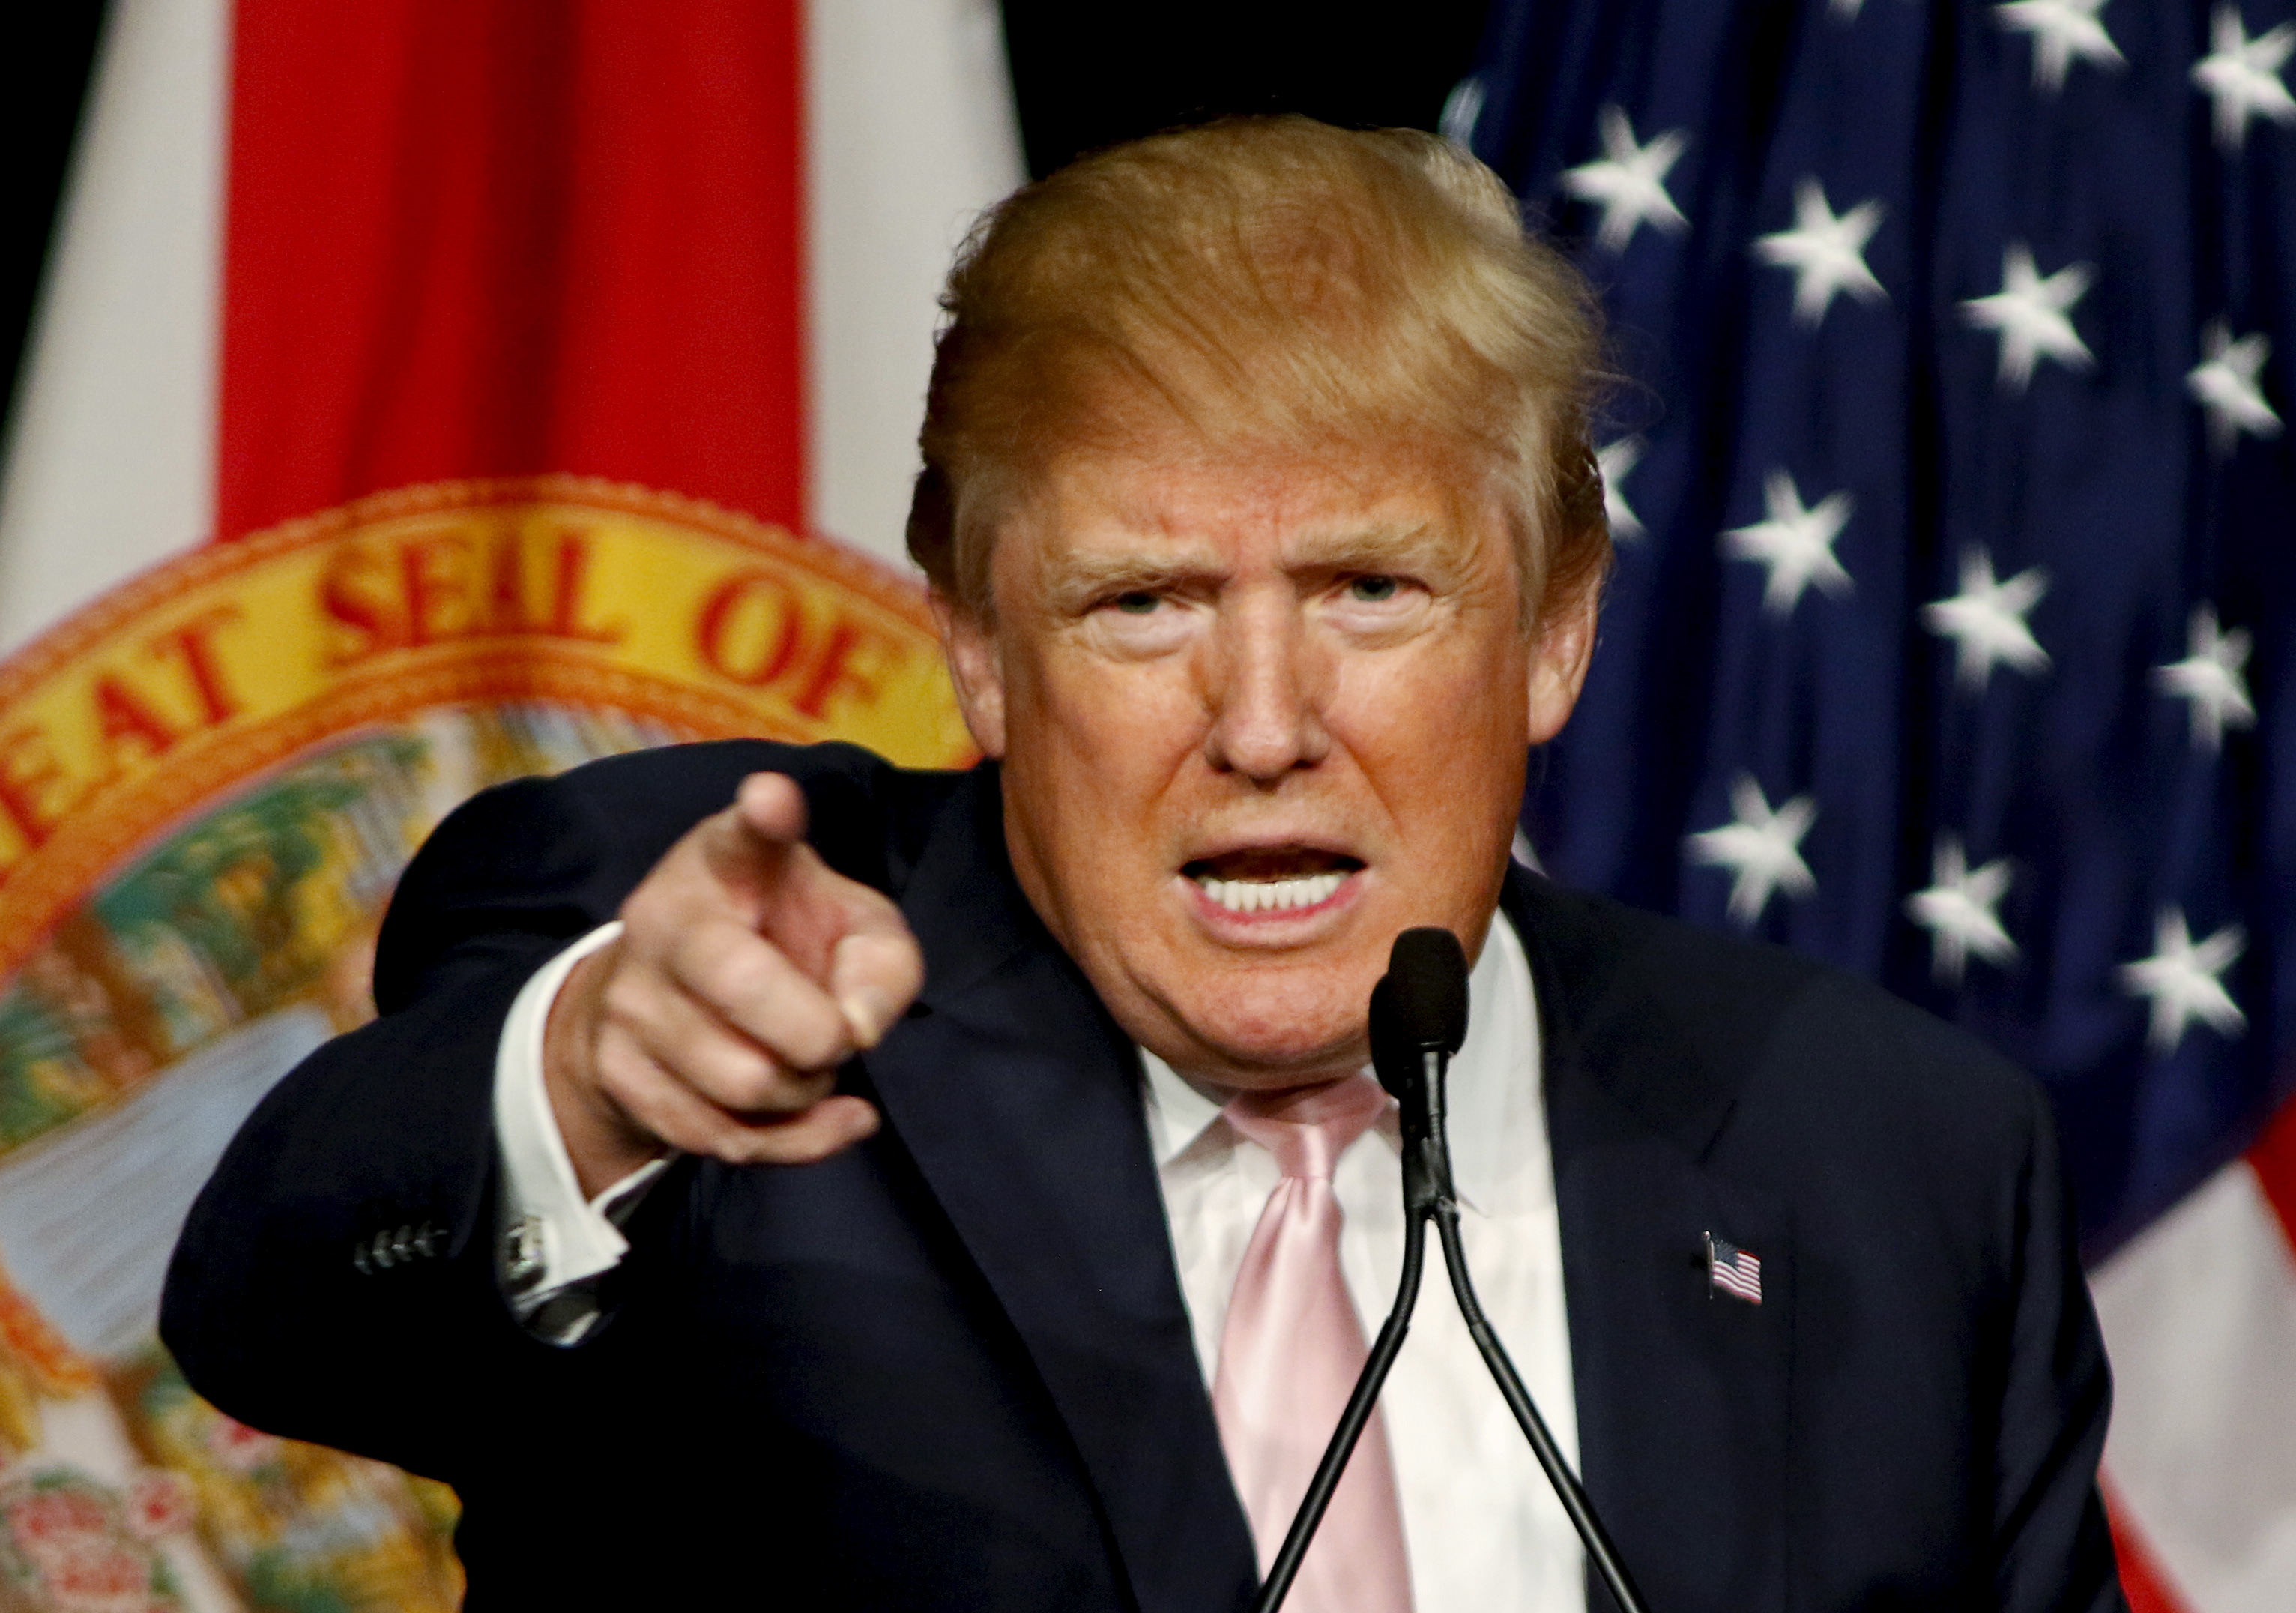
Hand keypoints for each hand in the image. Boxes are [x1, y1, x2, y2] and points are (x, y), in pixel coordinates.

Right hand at [543, 772, 923, 1195]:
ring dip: (804, 1089)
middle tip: (837, 1033)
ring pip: (742, 1080)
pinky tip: (829, 1117)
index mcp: (722, 862)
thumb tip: (860, 1022)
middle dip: (819, 1032)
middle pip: (744, 985)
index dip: (762, 818)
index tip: (774, 800)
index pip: (740, 835)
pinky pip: (724, 1136)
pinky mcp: (621, 1076)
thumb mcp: (851, 928)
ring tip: (808, 1063)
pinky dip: (796, 1140)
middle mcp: (661, 921)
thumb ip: (882, 958)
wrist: (669, 1004)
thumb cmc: (782, 944)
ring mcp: (630, 1002)